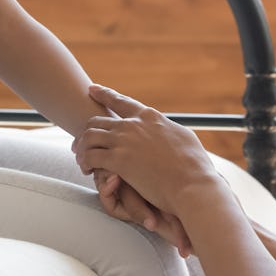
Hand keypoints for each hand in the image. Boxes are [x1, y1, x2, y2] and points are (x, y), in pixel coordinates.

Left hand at [76, 84, 218, 242]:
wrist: (194, 186)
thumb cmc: (195, 167)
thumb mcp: (183, 137)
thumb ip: (167, 129)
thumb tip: (166, 128)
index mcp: (149, 117)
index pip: (120, 101)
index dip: (103, 93)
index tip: (92, 89)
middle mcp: (133, 125)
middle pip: (98, 120)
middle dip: (86, 130)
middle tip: (80, 142)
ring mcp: (124, 141)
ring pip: (89, 136)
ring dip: (81, 147)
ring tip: (80, 158)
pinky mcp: (118, 160)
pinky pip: (90, 156)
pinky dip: (85, 161)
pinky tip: (86, 169)